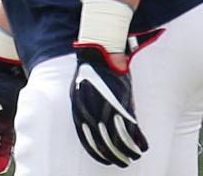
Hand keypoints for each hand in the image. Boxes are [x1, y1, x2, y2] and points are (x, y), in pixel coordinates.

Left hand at [70, 42, 147, 166]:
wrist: (97, 56)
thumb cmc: (86, 74)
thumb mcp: (76, 93)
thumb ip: (82, 110)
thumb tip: (85, 125)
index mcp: (80, 111)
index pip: (88, 140)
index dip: (98, 154)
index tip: (105, 161)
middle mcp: (93, 113)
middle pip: (105, 144)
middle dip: (114, 157)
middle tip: (123, 163)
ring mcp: (109, 109)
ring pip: (120, 139)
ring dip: (129, 152)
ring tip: (134, 157)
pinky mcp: (124, 103)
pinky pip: (132, 127)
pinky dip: (139, 140)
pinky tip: (143, 147)